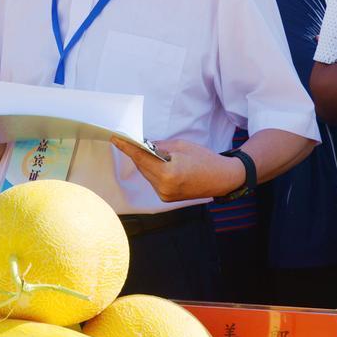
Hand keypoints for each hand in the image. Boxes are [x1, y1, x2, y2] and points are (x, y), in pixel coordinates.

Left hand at [111, 137, 245, 202]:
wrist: (221, 178)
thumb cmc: (204, 159)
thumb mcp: (181, 146)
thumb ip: (159, 146)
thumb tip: (143, 145)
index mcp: (168, 173)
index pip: (141, 158)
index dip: (126, 147)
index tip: (115, 139)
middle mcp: (164, 187)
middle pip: (142, 167)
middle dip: (137, 154)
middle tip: (130, 141)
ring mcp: (165, 195)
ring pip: (146, 174)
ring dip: (145, 163)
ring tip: (149, 152)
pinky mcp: (166, 198)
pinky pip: (153, 181)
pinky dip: (153, 171)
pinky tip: (158, 164)